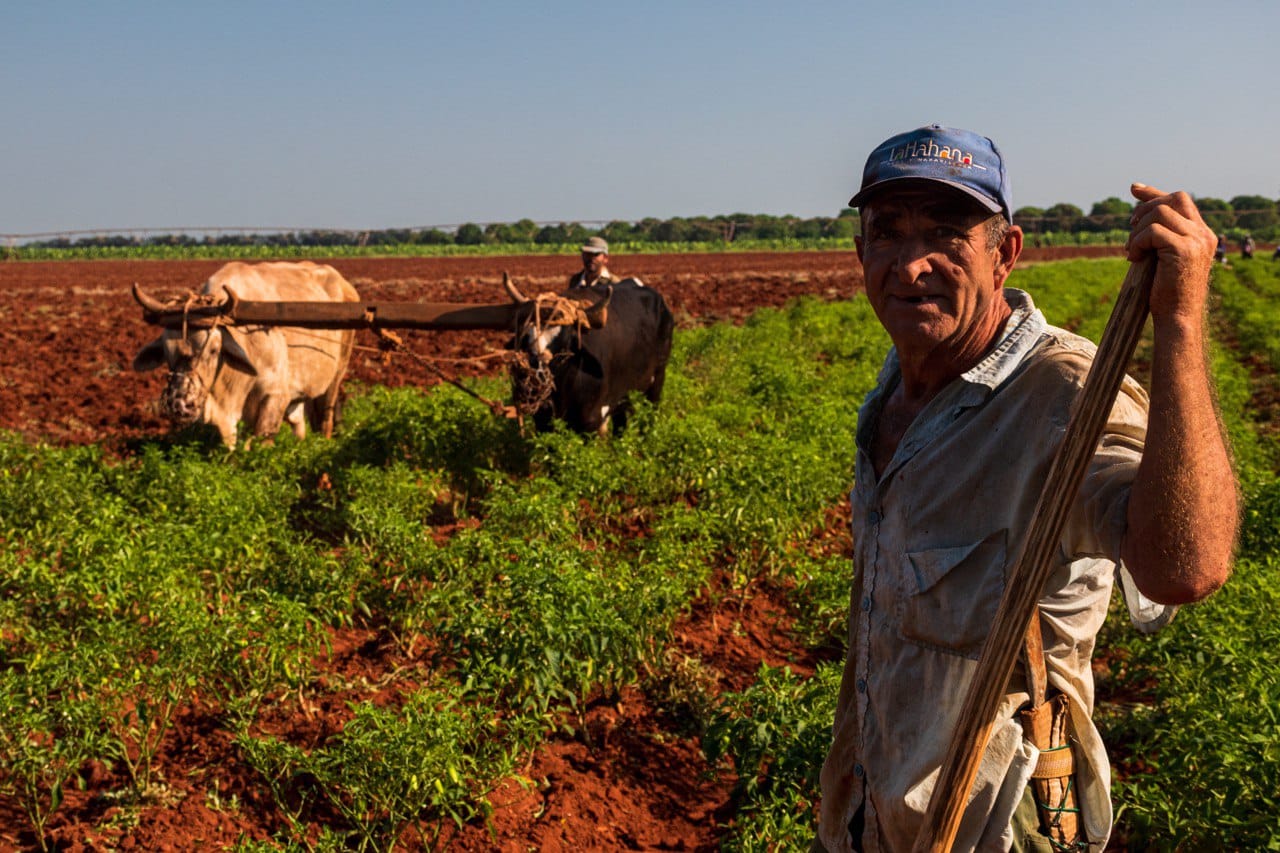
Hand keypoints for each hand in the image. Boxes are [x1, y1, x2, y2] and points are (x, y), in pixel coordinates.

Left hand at [1126, 183, 1215, 325]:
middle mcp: (1204, 234)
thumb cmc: (1166, 293)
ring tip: (1132, 250)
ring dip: (1137, 230)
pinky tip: (1133, 259)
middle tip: (1130, 229)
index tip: (1134, 189)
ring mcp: (1197, 240)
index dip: (1155, 193)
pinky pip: (1153, 231)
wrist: (1177, 318)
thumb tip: (1136, 220)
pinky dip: (1137, 242)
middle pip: (1174, 198)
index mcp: (1202, 235)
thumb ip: (1158, 238)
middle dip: (1145, 208)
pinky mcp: (1184, 250)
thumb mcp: (1163, 259)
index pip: (1180, 201)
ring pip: (1160, 212)